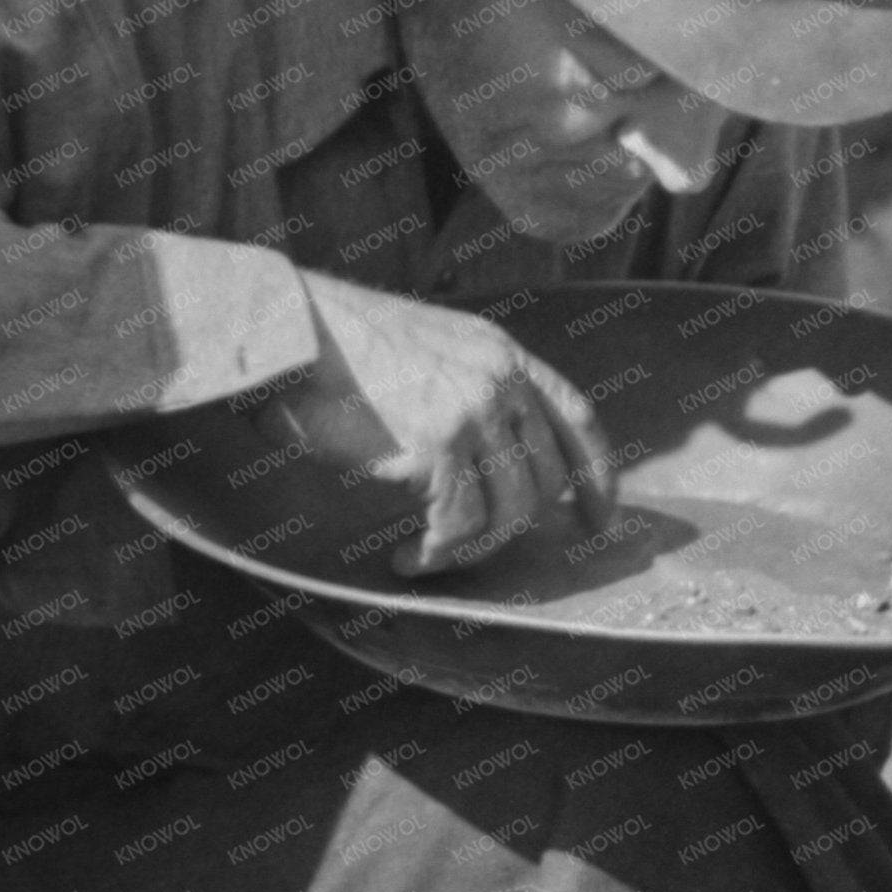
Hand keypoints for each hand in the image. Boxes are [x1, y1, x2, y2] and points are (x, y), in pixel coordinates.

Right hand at [294, 274, 619, 570]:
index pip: (577, 417)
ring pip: (508, 512)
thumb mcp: (429, 346)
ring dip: (469, 551)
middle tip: (472, 548)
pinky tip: (406, 558)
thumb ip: (470, 386)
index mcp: (501, 352)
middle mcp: (499, 379)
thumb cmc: (338, 348)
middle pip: (545, 479)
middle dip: (516, 528)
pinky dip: (436, 556)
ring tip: (427, 556)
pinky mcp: (438, 446)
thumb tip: (489, 459)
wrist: (291, 332)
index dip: (598, 474)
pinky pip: (458, 526)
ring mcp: (473, 411)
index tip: (600, 517)